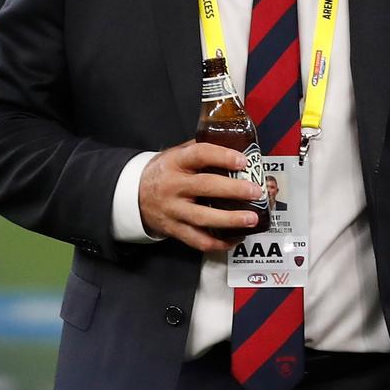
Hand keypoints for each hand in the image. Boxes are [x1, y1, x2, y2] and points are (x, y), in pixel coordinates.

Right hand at [139, 140, 264, 250]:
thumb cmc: (164, 172)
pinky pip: (197, 240)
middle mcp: (173, 185)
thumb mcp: (176, 154)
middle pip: (205, 187)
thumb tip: (236, 146)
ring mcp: (173, 210)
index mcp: (175, 162)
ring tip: (251, 219)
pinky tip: (235, 238)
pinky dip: (218, 242)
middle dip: (233, 190)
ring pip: (202, 218)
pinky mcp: (174, 229)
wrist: (134, 195)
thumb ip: (201, 151)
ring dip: (230, 220)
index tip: (243, 161)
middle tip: (255, 191)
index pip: (199, 155)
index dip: (222, 157)